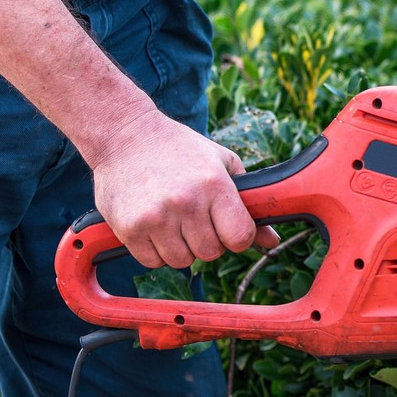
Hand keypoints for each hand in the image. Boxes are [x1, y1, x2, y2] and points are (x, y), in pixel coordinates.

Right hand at [87, 109, 281, 268]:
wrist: (124, 134)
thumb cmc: (180, 149)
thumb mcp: (222, 164)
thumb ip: (249, 204)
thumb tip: (272, 241)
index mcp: (214, 185)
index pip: (240, 237)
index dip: (237, 237)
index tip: (227, 228)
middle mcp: (186, 202)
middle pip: (211, 252)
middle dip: (207, 241)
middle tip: (195, 220)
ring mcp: (155, 217)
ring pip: (182, 260)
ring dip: (181, 248)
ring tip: (173, 220)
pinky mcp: (129, 228)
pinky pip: (152, 261)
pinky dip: (155, 251)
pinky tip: (154, 226)